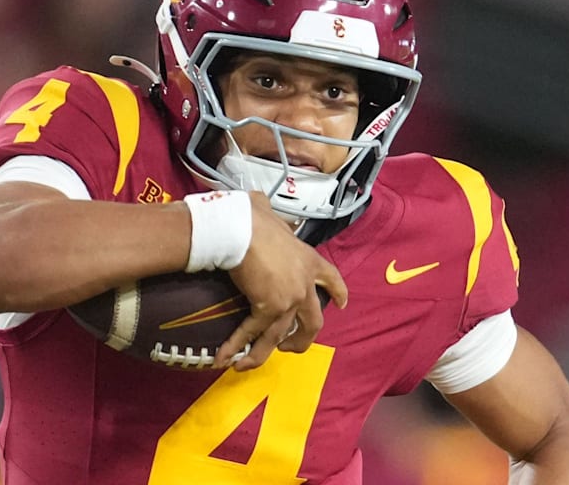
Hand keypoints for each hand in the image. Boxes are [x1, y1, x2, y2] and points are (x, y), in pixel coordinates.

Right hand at [215, 192, 347, 369]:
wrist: (241, 228)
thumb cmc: (252, 218)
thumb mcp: (268, 214)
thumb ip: (269, 215)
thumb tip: (257, 204)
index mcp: (309, 259)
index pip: (332, 279)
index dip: (338, 293)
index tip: (342, 304)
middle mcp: (305, 284)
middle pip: (314, 321)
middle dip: (303, 338)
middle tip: (291, 347)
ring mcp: (290, 299)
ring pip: (280, 336)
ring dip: (262, 353)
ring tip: (247, 364)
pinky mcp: (270, 309)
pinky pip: (253, 333)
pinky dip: (238, 347)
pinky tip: (226, 358)